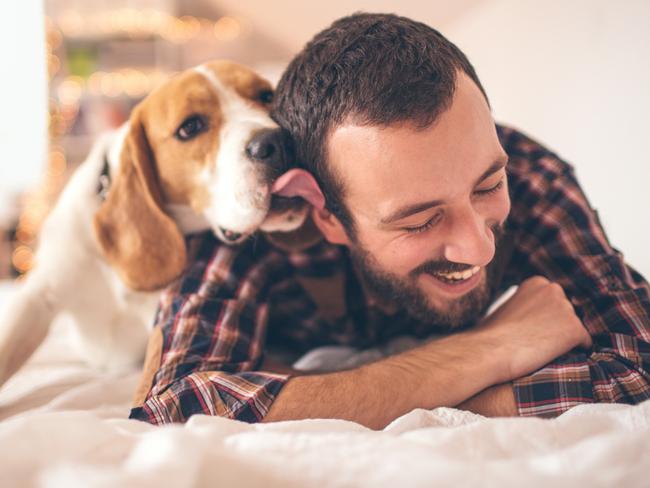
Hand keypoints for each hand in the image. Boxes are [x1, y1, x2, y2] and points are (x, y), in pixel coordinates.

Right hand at [473, 276, 591, 382]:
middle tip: (537, 341)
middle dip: (558, 327)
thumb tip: (537, 319)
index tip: (531, 329)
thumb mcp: (508, 308)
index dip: (546, 319)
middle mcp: (554, 290)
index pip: (555, 301)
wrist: (489, 350)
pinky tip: (554, 356)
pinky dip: (574, 352)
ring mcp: (566, 309)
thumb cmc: (491, 335)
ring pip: (574, 328)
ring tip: (541, 350)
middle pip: (568, 312)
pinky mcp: (575, 329)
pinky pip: (585, 344)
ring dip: (564, 340)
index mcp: (537, 283)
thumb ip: (527, 306)